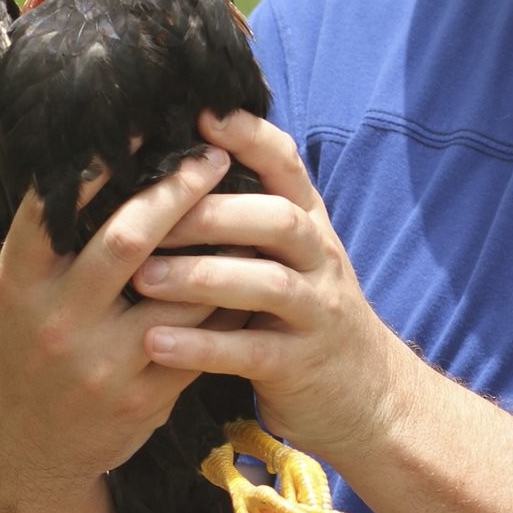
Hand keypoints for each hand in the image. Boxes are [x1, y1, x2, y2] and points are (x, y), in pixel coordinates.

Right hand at [0, 148, 234, 506]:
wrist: (19, 455)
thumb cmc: (6, 351)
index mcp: (18, 286)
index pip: (52, 212)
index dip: (91, 165)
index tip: (136, 124)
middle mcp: (59, 322)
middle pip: (127, 240)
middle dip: (176, 190)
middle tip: (212, 157)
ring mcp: (104, 364)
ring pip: (179, 290)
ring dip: (217, 245)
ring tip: (248, 205)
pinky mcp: (145, 397)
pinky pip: (202, 338)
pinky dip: (228, 301)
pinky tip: (250, 269)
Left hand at [132, 111, 413, 474]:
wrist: (368, 396)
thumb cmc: (305, 317)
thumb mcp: (292, 260)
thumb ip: (249, 220)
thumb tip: (176, 171)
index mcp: (310, 228)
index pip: (287, 166)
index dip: (249, 137)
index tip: (201, 115)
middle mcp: (320, 261)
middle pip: (278, 219)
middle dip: (215, 212)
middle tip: (150, 215)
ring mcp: (317, 313)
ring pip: (268, 283)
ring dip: (204, 277)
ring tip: (144, 278)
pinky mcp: (302, 365)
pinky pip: (253, 351)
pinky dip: (204, 345)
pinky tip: (157, 342)